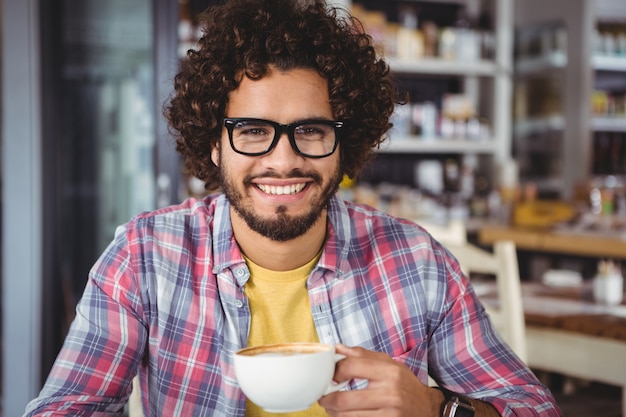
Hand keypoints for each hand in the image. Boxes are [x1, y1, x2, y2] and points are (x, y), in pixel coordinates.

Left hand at [319, 344, 439, 416]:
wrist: (427, 408)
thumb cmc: (404, 384)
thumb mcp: (388, 363)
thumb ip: (362, 355)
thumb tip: (337, 348)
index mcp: (389, 371)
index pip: (350, 367)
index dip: (334, 371)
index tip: (331, 376)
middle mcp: (390, 393)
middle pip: (343, 399)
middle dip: (327, 399)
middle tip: (323, 397)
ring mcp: (389, 414)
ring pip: (347, 416)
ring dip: (333, 412)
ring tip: (331, 407)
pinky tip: (344, 415)